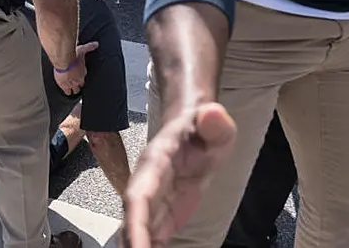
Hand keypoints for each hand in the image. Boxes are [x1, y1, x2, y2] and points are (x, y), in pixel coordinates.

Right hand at [54, 41, 97, 95]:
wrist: (64, 61)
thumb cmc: (72, 56)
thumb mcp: (82, 49)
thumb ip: (89, 47)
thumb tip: (96, 44)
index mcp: (83, 72)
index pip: (84, 76)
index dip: (82, 76)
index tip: (80, 75)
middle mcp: (79, 79)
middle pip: (80, 85)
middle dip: (79, 84)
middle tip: (76, 83)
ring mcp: (72, 84)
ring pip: (75, 90)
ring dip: (74, 89)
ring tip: (72, 90)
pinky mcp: (64, 86)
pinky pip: (67, 92)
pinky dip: (67, 91)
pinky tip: (66, 91)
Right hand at [122, 103, 236, 247]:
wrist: (194, 129)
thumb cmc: (203, 127)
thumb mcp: (215, 123)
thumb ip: (214, 121)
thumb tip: (212, 114)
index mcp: (156, 164)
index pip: (138, 195)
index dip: (134, 223)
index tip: (135, 245)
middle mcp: (147, 186)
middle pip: (133, 223)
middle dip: (133, 245)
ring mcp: (153, 204)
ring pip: (139, 235)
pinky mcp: (162, 217)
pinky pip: (153, 241)